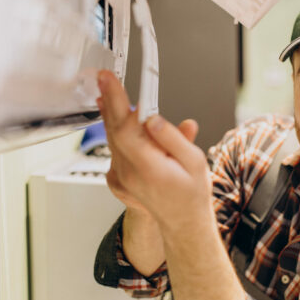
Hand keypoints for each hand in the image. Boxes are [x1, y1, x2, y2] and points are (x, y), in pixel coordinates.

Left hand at [97, 70, 212, 230]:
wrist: (182, 221)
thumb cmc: (191, 192)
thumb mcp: (194, 162)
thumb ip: (173, 138)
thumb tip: (153, 119)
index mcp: (149, 167)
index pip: (126, 128)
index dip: (116, 101)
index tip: (110, 81)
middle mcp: (130, 173)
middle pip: (114, 130)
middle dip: (109, 100)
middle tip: (105, 79)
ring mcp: (121, 177)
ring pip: (111, 138)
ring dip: (111, 114)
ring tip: (109, 93)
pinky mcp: (118, 178)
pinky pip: (113, 149)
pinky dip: (115, 131)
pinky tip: (118, 121)